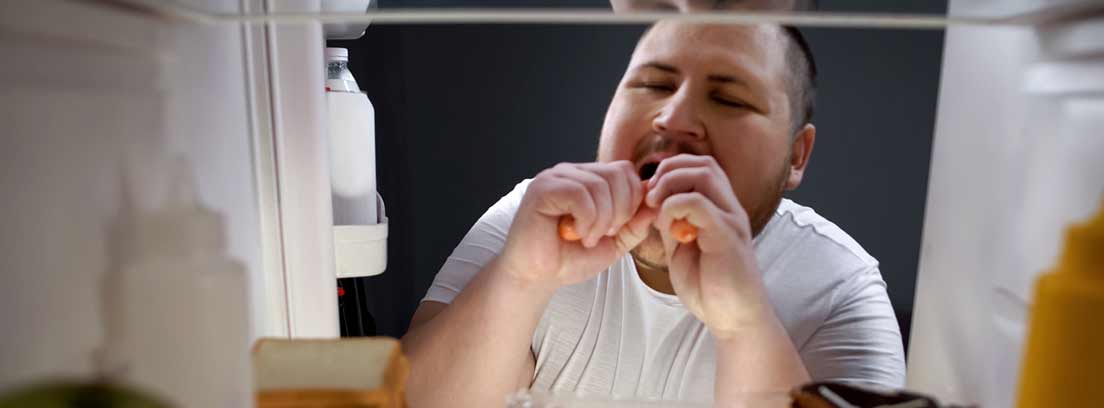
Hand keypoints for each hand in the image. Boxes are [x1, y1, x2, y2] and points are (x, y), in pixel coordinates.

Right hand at [499, 161, 658, 288]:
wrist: (537, 277)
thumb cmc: (570, 258)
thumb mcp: (614, 243)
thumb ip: (635, 225)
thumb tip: (656, 206)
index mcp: (589, 179)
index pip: (625, 171)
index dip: (633, 200)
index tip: (619, 228)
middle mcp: (573, 172)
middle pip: (618, 173)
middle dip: (621, 210)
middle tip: (605, 234)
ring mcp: (556, 177)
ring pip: (600, 184)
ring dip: (601, 219)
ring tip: (588, 238)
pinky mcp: (542, 188)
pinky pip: (579, 194)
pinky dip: (586, 219)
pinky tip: (575, 234)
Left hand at [645, 154, 774, 337]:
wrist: (734, 318)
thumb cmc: (709, 286)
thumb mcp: (681, 247)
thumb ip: (671, 223)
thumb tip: (651, 201)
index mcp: (720, 208)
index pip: (700, 165)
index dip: (670, 170)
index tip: (650, 194)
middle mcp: (730, 208)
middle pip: (703, 163)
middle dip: (669, 171)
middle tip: (650, 197)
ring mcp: (731, 220)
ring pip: (704, 174)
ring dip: (671, 184)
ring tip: (655, 207)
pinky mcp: (727, 237)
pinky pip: (700, 205)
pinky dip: (675, 208)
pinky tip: (667, 229)